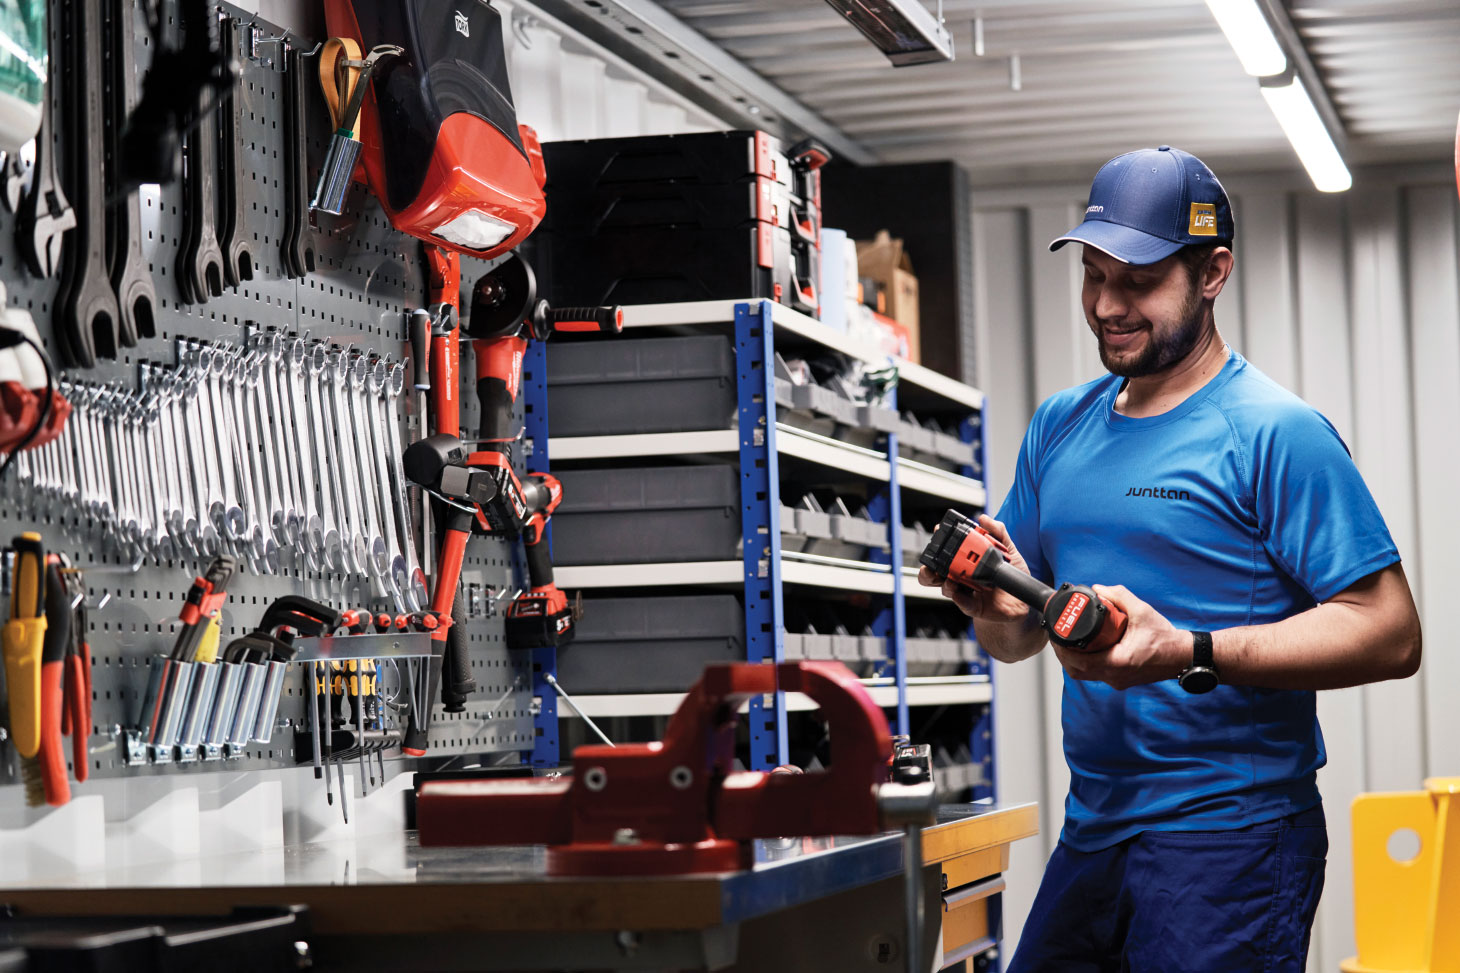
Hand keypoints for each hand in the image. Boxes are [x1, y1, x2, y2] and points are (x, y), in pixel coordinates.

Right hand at [916, 514, 1032, 625]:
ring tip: (951, 580)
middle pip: (936, 574)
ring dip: (945, 584)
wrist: (1021, 601)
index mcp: (966, 562)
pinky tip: (961, 595)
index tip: (937, 533)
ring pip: (945, 589)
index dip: (939, 544)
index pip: (947, 553)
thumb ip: (998, 533)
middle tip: (931, 567)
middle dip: (928, 570)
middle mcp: (962, 577)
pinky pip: (963, 604)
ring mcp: (966, 592)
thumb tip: (984, 519)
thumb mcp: (1009, 551)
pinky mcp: (973, 606)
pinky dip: (960, 599)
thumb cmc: (1011, 576)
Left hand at [1051, 584, 1188, 689]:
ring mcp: (1118, 681)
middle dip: (1063, 655)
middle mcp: (1115, 676)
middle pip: (1077, 671)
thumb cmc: (1165, 637)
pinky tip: (1083, 650)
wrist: (1182, 656)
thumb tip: (1098, 588)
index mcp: (1118, 662)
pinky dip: (1086, 664)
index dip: (1062, 649)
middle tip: (1058, 638)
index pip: (1078, 661)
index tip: (1056, 635)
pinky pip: (1096, 675)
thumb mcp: (1142, 611)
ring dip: (1073, 661)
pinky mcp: (1121, 681)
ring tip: (1067, 643)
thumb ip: (1119, 596)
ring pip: (1085, 675)